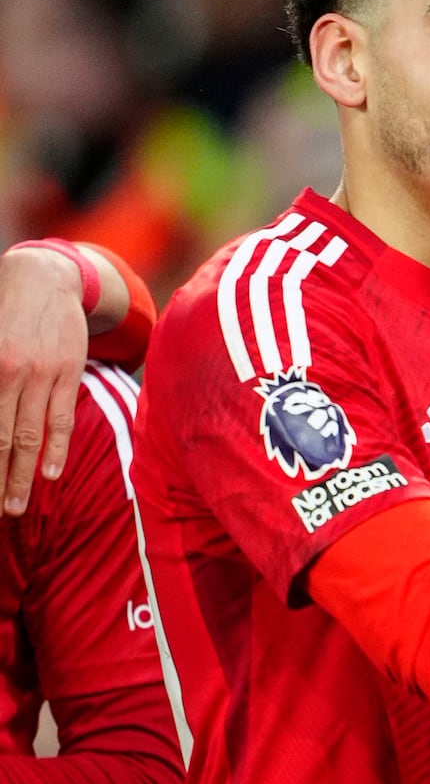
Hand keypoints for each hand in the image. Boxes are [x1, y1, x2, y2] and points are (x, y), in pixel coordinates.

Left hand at [0, 247, 90, 513]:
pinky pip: (62, 418)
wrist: (44, 278)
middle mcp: (11, 375)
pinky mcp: (68, 372)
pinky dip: (56, 448)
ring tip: (16, 505)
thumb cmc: (3, 313)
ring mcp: (43, 375)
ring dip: (23, 475)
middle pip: (1, 440)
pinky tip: (51, 473)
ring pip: (31, 435)